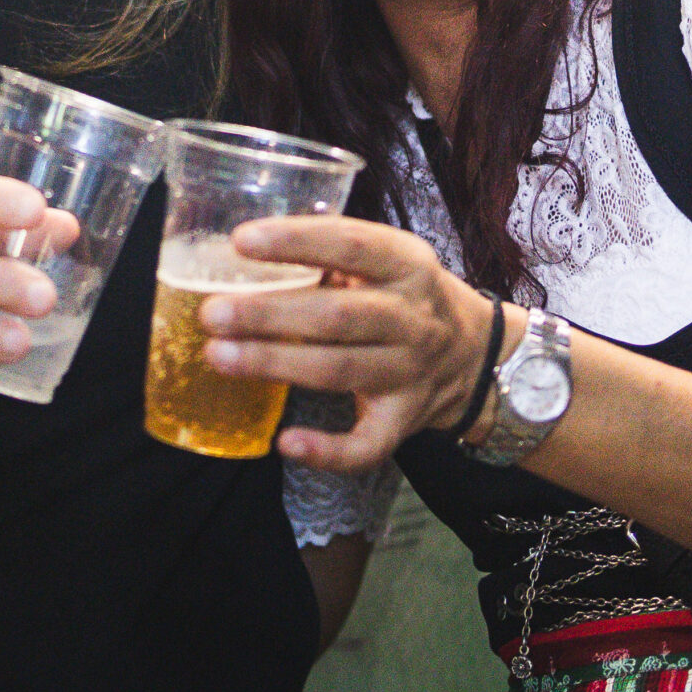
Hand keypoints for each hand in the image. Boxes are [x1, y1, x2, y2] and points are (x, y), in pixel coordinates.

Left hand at [198, 215, 492, 470]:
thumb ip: (333, 254)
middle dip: (270, 314)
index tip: (241, 240)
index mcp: (407, 265)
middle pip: (337, 316)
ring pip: (339, 371)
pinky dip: (328, 451)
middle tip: (213, 313)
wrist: (478, 354)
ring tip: (219, 356)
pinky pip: (367, 444)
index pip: (352, 244)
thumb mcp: (388, 261)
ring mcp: (411, 372)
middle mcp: (412, 318)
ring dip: (276, 364)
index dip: (296, 241)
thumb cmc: (408, 297)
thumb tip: (242, 252)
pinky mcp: (404, 420)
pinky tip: (285, 443)